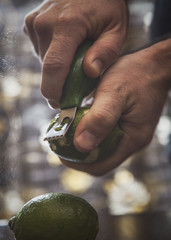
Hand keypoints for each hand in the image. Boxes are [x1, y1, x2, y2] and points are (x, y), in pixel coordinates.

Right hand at [24, 0, 127, 107]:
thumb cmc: (106, 6)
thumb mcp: (116, 28)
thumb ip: (106, 51)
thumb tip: (90, 72)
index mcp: (68, 25)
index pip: (54, 67)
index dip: (55, 92)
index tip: (60, 105)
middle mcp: (45, 24)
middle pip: (48, 69)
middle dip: (60, 83)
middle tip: (76, 83)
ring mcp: (35, 23)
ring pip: (43, 62)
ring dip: (58, 69)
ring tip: (74, 59)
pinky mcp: (31, 24)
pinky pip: (41, 51)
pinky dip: (52, 57)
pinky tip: (65, 48)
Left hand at [61, 39, 170, 174]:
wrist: (154, 65)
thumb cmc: (136, 74)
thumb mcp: (114, 92)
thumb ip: (100, 118)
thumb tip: (80, 145)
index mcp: (132, 139)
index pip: (100, 166)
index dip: (76, 162)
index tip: (58, 149)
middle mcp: (132, 141)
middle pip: (99, 158)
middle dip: (77, 151)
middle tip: (60, 137)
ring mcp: (130, 134)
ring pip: (102, 147)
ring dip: (84, 139)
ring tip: (69, 126)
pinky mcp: (127, 125)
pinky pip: (107, 135)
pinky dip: (91, 130)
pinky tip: (83, 118)